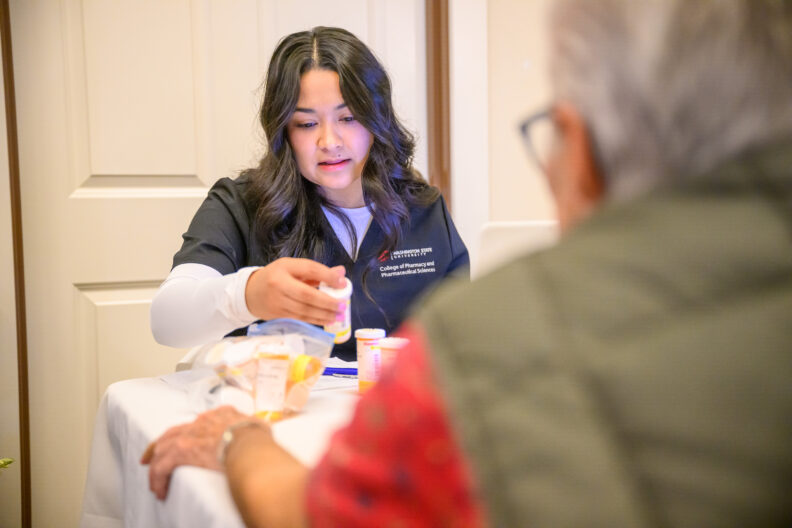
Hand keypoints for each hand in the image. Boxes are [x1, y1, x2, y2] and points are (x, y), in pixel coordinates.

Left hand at [140, 406, 266, 499]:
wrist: (250, 445)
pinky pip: (161, 467)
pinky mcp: (182, 450)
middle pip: (172, 432)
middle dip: (158, 446)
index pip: (196, 423)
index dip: (186, 433)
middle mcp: (202, 421)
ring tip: (155, 482)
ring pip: (162, 449)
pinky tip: (160, 490)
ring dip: (157, 467)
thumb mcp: (257, 427)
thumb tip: (262, 431)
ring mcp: (190, 433)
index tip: (182, 441)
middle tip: (150, 458)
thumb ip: (253, 428)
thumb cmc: (258, 439)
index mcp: (219, 414)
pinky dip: (158, 479)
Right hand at [245, 258, 345, 324]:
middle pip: (307, 294)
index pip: (310, 270)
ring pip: (304, 310)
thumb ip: (317, 271)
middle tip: (343, 305)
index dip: (328, 277)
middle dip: (328, 302)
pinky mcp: (277, 315)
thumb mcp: (293, 268)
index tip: (342, 284)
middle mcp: (279, 283)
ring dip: (324, 314)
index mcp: (285, 267)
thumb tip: (341, 273)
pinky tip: (327, 320)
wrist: (250, 292)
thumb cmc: (276, 277)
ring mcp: (277, 301)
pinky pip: (300, 318)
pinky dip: (316, 320)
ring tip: (339, 315)